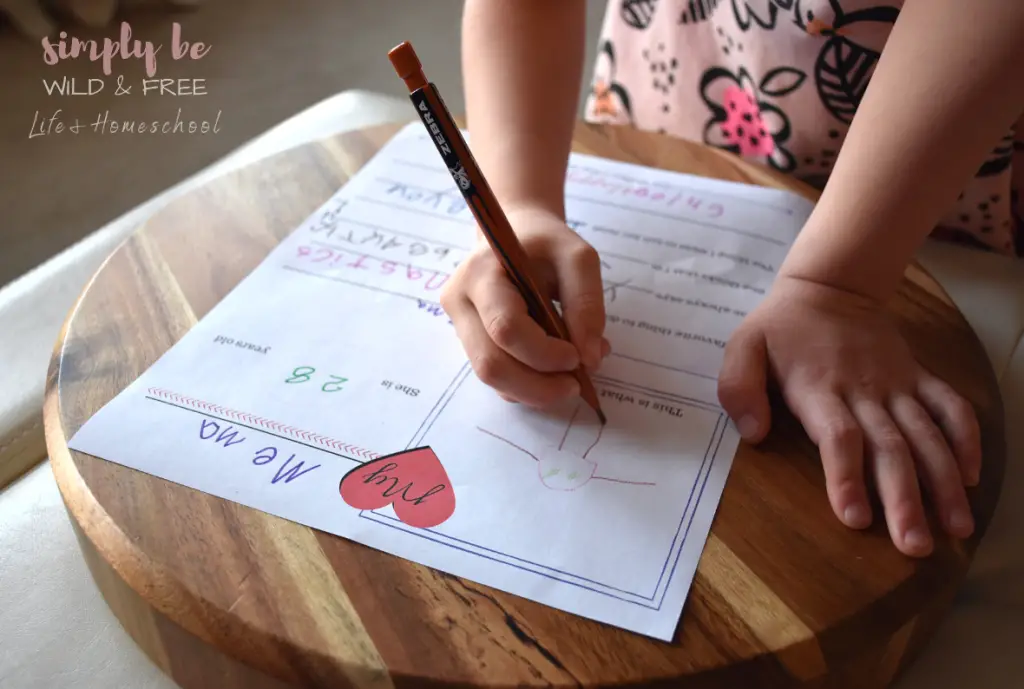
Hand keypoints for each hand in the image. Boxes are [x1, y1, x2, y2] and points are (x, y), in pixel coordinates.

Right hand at [441, 205, 609, 407]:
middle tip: (576, 386)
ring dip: (535, 390)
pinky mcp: (471, 343)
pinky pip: (497, 379)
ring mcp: (460, 326)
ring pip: (492, 379)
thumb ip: (587, 304)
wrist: (518, 236)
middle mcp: (460, 303)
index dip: (543, 353)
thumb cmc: (547, 244)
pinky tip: (552, 372)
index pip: (505, 328)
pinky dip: (529, 386)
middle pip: (490, 364)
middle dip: (537, 386)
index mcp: (480, 275)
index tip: (577, 357)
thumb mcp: (578, 258)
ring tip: (570, 378)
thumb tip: (589, 359)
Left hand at [717, 276, 980, 556]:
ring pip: (927, 435)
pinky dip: (966, 438)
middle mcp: (864, 390)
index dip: (846, 477)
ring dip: (943, 482)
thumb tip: (754, 434)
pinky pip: (951, 406)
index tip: (856, 519)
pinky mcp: (918, 377)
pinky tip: (972, 477)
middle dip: (904, 499)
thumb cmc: (779, 327)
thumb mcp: (743, 347)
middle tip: (914, 546)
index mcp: (818, 388)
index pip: (838, 437)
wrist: (829, 286)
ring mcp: (897, 384)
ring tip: (957, 529)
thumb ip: (739, 388)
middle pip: (890, 448)